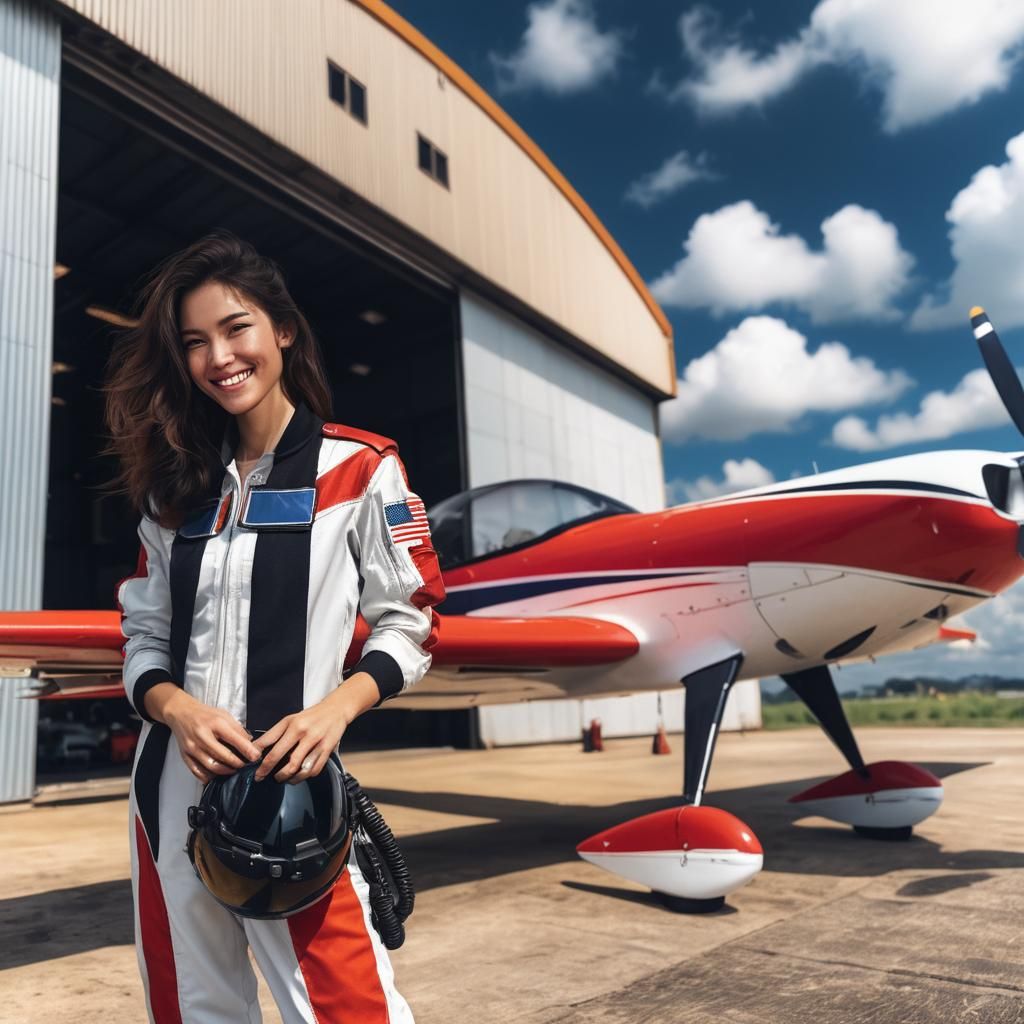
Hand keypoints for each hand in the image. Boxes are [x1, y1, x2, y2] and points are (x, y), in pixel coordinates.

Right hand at [149, 685, 260, 783]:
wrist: (181, 712)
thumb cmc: (204, 714)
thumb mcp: (224, 715)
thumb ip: (237, 729)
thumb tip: (250, 743)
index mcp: (215, 723)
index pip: (234, 739)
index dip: (247, 750)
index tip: (256, 757)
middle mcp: (202, 735)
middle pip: (223, 756)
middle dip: (238, 763)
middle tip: (245, 765)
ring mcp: (192, 747)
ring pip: (211, 766)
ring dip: (225, 771)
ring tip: (234, 770)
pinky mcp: (185, 755)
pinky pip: (197, 771)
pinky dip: (209, 776)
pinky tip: (216, 775)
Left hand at [253, 672, 380, 783]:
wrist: (335, 710)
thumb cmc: (310, 716)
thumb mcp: (290, 719)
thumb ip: (274, 734)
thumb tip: (257, 749)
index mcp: (293, 725)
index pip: (271, 746)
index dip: (261, 762)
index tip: (255, 770)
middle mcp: (304, 734)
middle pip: (285, 760)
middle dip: (270, 772)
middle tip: (263, 777)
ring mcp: (317, 743)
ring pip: (300, 769)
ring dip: (288, 778)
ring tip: (282, 778)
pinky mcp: (327, 750)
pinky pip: (314, 770)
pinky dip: (304, 777)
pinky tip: (298, 776)